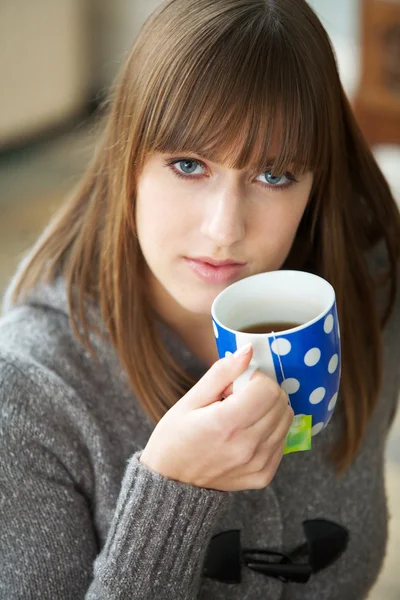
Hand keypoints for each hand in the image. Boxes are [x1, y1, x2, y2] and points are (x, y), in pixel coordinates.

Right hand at [140, 345, 293, 491]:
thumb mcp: (190, 400)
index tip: (236, 385)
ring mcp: (258, 463)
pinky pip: (282, 441)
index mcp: (226, 423)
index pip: (268, 389)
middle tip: (239, 399)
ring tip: (242, 417)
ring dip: (269, 410)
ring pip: (286, 420)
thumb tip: (248, 351)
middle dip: (264, 392)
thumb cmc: (175, 438)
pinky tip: (247, 433)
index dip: (254, 379)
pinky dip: (270, 430)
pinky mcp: (264, 475)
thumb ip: (222, 373)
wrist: (172, 483)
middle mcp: (247, 446)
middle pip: (280, 402)